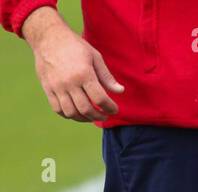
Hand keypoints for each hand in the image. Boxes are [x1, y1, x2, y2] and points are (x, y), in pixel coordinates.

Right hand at [22, 7, 122, 121]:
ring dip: (84, 118)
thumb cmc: (74, 46)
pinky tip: (77, 112)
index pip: (100, 99)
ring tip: (91, 116)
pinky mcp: (47, 88)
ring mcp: (56, 86)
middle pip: (86, 109)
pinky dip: (68, 115)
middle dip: (98, 116)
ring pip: (71, 112)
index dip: (110, 108)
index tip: (114, 109)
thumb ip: (107, 76)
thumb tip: (120, 91)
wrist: (47, 37)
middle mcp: (69, 82)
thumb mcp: (95, 56)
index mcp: (83, 74)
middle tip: (104, 116)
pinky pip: (57, 109)